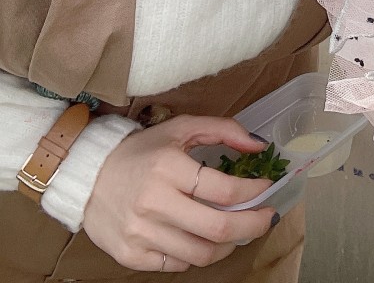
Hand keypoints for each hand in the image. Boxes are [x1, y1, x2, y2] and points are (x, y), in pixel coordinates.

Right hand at [83, 116, 277, 271]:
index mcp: (168, 167)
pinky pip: (177, 265)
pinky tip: (205, 239)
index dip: (253, 191)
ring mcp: (141, 233)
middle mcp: (153, 202)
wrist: (87, 176)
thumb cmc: (141, 151)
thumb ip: (223, 130)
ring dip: (229, 244)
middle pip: (217, 228)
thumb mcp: (181, 128)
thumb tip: (259, 145)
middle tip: (266, 218)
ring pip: (201, 253)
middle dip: (252, 225)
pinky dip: (198, 254)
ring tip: (238, 231)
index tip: (266, 188)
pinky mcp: (130, 255)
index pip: (223, 189)